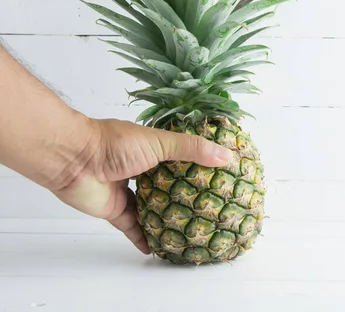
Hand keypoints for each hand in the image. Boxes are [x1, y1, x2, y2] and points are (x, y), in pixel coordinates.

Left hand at [51, 118, 232, 253]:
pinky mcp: (115, 210)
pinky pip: (133, 226)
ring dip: (166, 217)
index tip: (218, 176)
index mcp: (151, 148)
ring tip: (190, 229)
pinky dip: (144, 236)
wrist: (73, 159)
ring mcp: (127, 190)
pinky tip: (159, 247)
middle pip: (168, 184)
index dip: (198, 165)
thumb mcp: (160, 142)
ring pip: (151, 206)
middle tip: (208, 208)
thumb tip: (227, 156)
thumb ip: (192, 149)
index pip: (180, 157)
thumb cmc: (115, 144)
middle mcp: (141, 168)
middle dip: (185, 195)